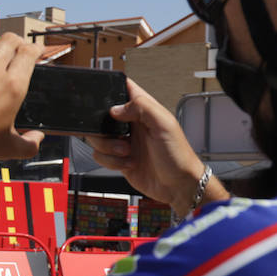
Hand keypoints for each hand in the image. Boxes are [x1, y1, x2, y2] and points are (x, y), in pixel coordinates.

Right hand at [87, 79, 220, 214]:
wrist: (178, 186)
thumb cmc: (178, 155)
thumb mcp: (164, 124)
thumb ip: (142, 108)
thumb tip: (116, 108)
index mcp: (144, 110)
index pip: (123, 89)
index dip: (111, 90)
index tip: (109, 104)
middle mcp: (131, 124)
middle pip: (102, 116)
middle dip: (103, 128)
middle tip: (119, 135)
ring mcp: (124, 141)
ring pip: (98, 137)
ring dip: (108, 147)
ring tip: (127, 152)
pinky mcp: (118, 159)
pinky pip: (100, 156)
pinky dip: (110, 162)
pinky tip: (128, 163)